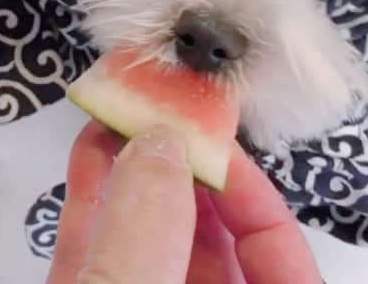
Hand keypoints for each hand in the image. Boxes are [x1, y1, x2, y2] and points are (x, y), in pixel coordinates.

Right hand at [48, 121, 321, 283]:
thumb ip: (145, 235)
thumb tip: (158, 145)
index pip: (278, 254)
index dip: (250, 190)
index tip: (204, 136)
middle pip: (207, 237)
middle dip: (178, 166)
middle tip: (157, 112)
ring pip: (147, 236)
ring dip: (131, 168)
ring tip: (119, 112)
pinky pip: (100, 247)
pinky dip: (93, 197)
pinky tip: (88, 149)